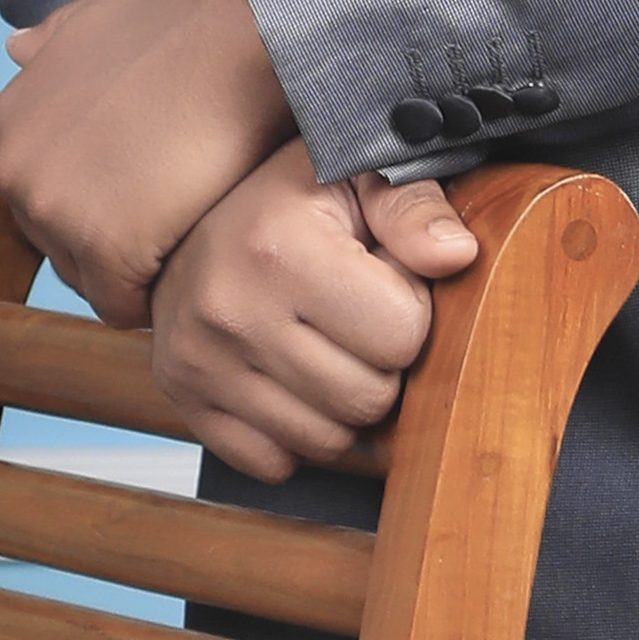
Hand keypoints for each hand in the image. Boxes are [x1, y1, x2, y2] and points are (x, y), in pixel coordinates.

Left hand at [0, 0, 298, 321]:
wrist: (248, 31)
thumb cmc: (193, 13)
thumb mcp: (105, 7)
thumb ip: (57, 37)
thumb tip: (18, 47)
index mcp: (10, 122)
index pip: (43, 195)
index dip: (100, 200)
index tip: (149, 192)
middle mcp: (15, 170)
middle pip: (59, 242)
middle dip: (112, 238)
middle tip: (176, 218)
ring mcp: (54, 211)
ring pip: (90, 278)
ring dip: (136, 269)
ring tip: (188, 239)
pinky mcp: (104, 247)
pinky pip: (123, 307)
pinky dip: (159, 297)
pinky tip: (196, 263)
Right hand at [147, 146, 476, 478]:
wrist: (182, 222)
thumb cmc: (289, 203)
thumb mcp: (355, 177)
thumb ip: (414, 208)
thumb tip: (456, 254)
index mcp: (280, 249)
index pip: (401, 335)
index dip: (407, 311)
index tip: (378, 282)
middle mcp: (231, 311)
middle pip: (368, 399)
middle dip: (378, 364)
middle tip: (353, 321)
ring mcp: (200, 364)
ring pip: (327, 442)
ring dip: (340, 405)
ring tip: (321, 347)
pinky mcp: (184, 401)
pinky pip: (273, 462)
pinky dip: (292, 435)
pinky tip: (287, 381)